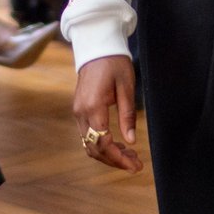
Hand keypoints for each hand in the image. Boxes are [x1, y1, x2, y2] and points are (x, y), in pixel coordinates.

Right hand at [72, 55, 141, 172]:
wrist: (96, 47)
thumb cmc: (114, 64)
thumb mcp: (126, 88)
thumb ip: (127, 115)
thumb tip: (131, 142)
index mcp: (93, 107)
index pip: (103, 143)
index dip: (119, 158)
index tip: (135, 166)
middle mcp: (81, 112)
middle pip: (94, 148)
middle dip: (115, 160)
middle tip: (136, 165)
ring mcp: (77, 111)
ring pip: (89, 144)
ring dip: (108, 154)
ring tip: (130, 156)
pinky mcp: (79, 110)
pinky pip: (88, 135)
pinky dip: (102, 144)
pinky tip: (118, 144)